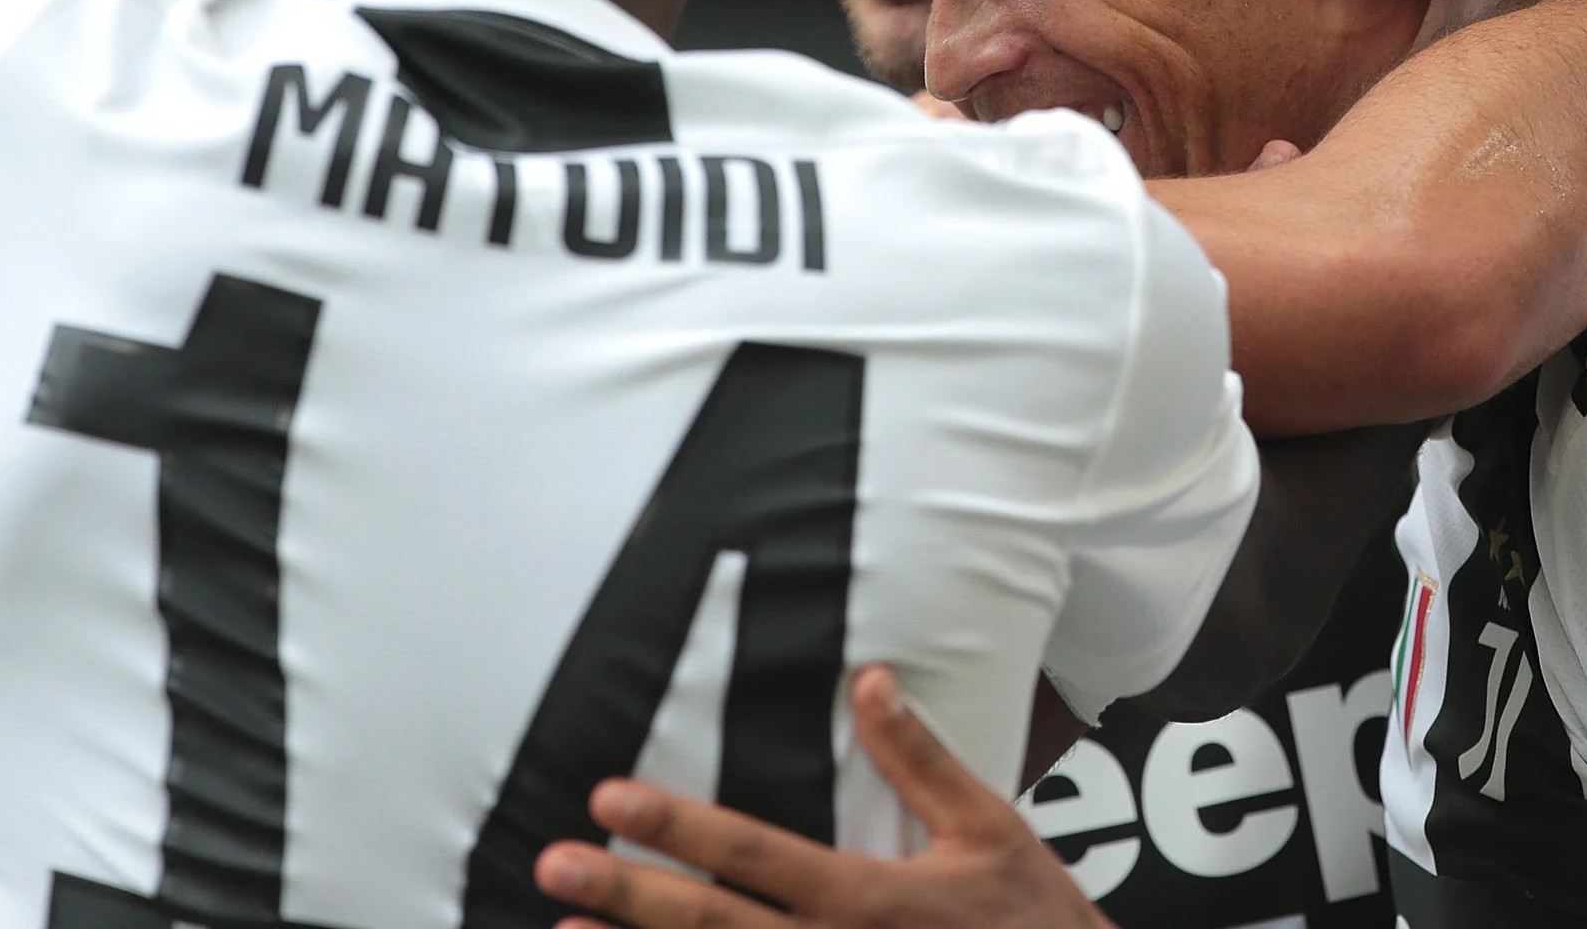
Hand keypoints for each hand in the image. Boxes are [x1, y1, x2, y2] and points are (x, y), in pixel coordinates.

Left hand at [536, 667, 1111, 928]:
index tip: (611, 799)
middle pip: (710, 927)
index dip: (679, 826)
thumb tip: (869, 682)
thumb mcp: (989, 829)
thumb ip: (920, 759)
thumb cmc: (1034, 921)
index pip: (755, 853)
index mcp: (870, 899)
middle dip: (626, 894)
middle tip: (552, 866)